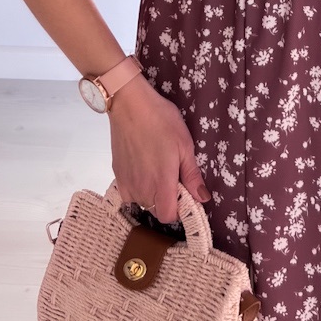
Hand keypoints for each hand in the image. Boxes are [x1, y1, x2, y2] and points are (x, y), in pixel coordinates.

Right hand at [108, 74, 210, 223]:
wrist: (129, 104)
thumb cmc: (161, 121)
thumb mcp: (184, 145)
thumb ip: (192, 175)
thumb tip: (203, 198)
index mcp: (161, 183)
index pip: (168, 216)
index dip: (179, 210)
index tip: (184, 194)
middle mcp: (142, 188)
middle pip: (155, 211)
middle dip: (166, 201)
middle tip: (173, 177)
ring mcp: (126, 182)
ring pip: (142, 202)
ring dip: (152, 195)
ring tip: (157, 171)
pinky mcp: (117, 174)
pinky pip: (128, 193)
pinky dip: (137, 189)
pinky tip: (143, 170)